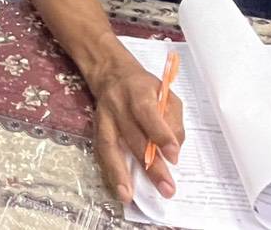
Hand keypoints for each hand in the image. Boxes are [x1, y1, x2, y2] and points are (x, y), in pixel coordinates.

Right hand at [90, 54, 185, 203]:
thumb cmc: (144, 87)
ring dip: (120, 173)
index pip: (149, 114)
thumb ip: (172, 119)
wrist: (111, 74)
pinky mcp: (97, 128)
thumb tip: (173, 150)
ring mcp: (105, 118)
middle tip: (166, 188)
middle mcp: (119, 105)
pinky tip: (119, 188)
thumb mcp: (165, 93)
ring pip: (110, 146)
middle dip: (151, 166)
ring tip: (129, 195)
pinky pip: (102, 152)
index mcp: (139, 92)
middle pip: (134, 137)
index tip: (173, 156)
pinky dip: (110, 172)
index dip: (161, 135)